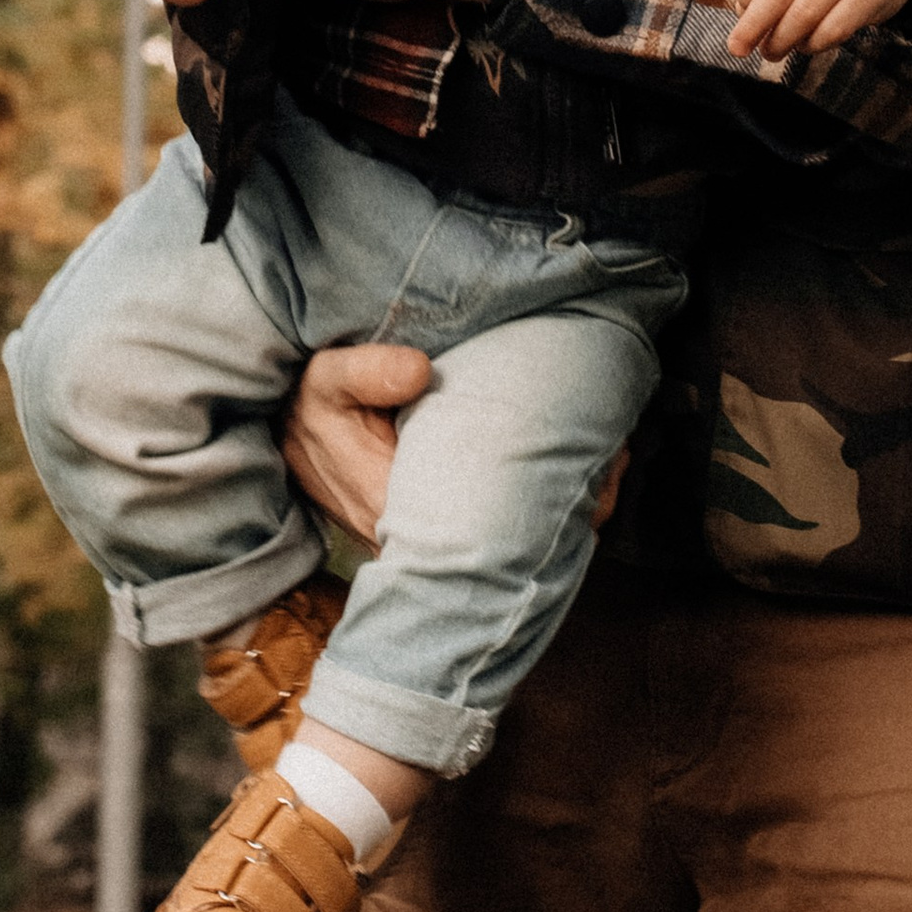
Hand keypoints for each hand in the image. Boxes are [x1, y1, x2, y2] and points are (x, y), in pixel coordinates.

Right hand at [276, 341, 630, 545]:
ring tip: (611, 467)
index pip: (484, 526)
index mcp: (396, 503)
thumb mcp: (325, 381)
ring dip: (557, 506)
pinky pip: (500, 523)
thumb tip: (418, 371)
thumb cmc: (313, 408)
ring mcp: (431, 537)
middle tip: (620, 465)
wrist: (292, 433)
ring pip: (510, 537)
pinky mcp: (439, 525)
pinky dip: (537, 501)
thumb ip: (363, 373)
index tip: (597, 475)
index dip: (545, 506)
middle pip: (509, 541)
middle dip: (568, 509)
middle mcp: (420, 538)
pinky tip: (574, 472)